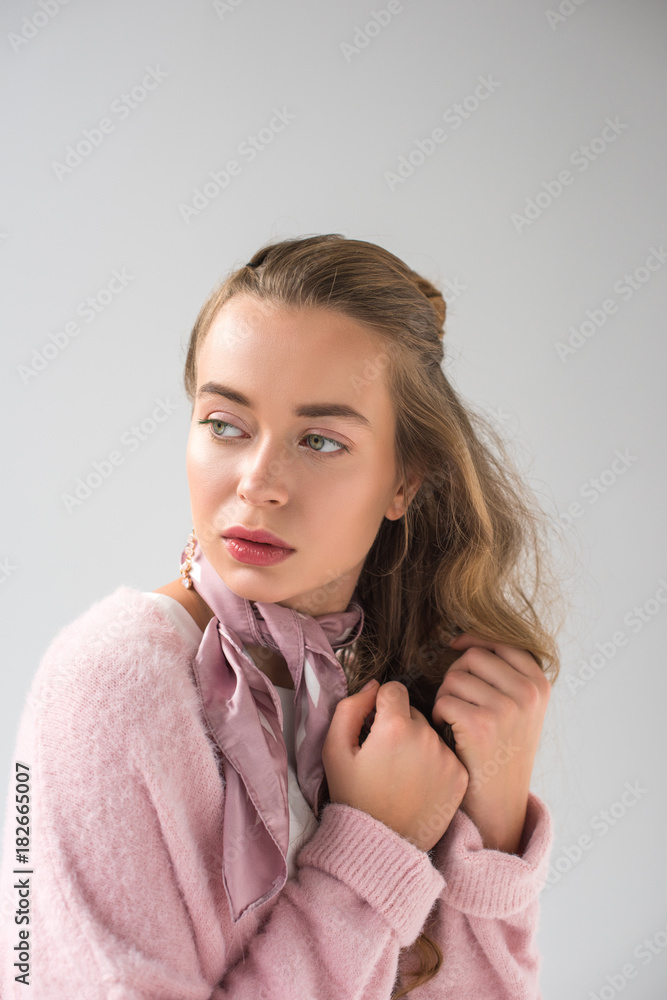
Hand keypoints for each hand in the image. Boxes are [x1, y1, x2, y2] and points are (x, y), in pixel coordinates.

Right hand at [322, 680, 468, 852]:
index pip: (394, 688)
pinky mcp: (459, 776)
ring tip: (401, 773)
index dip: (380, 704)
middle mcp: (426, 737)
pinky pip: (445, 754)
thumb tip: (373, 685)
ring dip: (417, 743)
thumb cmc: (353, 796)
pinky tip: (418, 784)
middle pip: (413, 711)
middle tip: (385, 756)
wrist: (382, 845)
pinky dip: (433, 763)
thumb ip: (350, 708)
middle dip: (399, 724)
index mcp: (394, 726)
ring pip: (430, 733)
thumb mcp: (334, 750)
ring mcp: (446, 757)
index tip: (374, 726)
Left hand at [431, 633, 550, 853]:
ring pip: (454, 678)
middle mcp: (528, 693)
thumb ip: (505, 675)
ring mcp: (507, 708)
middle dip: (456, 675)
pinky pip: (444, 700)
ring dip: (446, 697)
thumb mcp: (520, 709)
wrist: (499, 803)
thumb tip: (465, 639)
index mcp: (539, 685)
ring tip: (456, 721)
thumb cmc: (501, 751)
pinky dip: (438, 715)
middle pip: (473, 657)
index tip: (456, 645)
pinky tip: (448, 732)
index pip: (501, 642)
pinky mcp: (481, 726)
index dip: (474, 640)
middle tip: (458, 702)